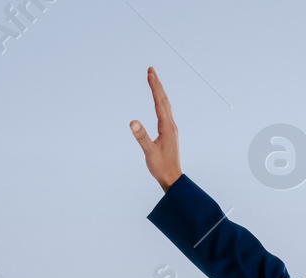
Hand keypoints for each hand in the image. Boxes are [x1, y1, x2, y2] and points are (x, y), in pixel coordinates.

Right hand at [129, 66, 181, 189]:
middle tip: (151, 70)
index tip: (150, 73)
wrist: (172, 178)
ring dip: (159, 92)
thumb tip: (133, 122)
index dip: (154, 87)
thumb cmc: (161, 167)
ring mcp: (171, 129)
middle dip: (157, 84)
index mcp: (167, 128)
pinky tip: (159, 102)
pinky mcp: (169, 133)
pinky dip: (161, 102)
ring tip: (154, 80)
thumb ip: (141, 137)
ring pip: (165, 105)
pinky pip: (165, 112)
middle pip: (164, 100)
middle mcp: (171, 126)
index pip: (159, 102)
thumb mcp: (149, 153)